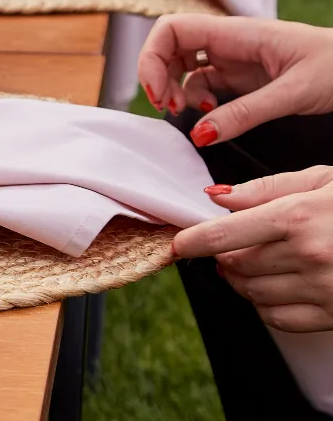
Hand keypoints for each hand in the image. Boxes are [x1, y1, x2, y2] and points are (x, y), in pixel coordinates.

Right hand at [137, 14, 332, 144]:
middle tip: (167, 109)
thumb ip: (245, 114)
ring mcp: (234, 58)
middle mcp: (229, 41)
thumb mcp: (293, 92)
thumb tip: (200, 134)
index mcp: (237, 32)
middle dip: (158, 77)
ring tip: (185, 115)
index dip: (151, 56)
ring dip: (174, 90)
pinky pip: (203, 84)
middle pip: (169, 47)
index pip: (172, 29)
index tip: (156, 92)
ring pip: (182, 66)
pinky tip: (211, 117)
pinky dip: (196, 101)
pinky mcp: (242, 77)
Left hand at [174, 167, 332, 331]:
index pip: (225, 235)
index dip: (193, 241)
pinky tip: (278, 286)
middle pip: (234, 264)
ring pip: (251, 292)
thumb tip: (218, 197)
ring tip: (255, 263)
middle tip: (234, 245)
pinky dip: (266, 304)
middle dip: (224, 256)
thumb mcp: (323, 181)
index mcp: (300, 217)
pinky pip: (277, 317)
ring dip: (241, 280)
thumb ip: (267, 188)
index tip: (179, 244)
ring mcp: (322, 289)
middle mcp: (308, 256)